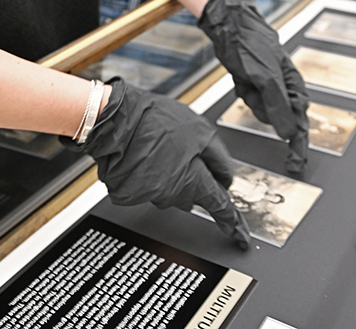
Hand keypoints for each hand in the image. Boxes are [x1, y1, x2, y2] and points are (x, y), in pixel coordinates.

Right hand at [84, 78, 249, 248]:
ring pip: (170, 191)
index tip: (240, 236)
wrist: (114, 119)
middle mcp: (172, 195)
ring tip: (161, 147)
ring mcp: (149, 196)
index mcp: (193, 180)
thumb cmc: (154, 120)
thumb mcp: (199, 130)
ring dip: (172, 175)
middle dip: (194, 178)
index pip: (218, 205)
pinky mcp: (129, 195)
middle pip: (193, 195)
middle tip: (184, 152)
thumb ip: (217, 157)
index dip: (231, 220)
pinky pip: (147, 188)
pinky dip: (149, 175)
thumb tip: (225, 178)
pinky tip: (144, 155)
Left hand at [198, 0, 308, 175]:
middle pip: (277, 117)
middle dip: (262, 107)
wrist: (229, 25)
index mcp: (294, 84)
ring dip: (251, 97)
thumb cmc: (249, 43)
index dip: (299, 144)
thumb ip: (278, 105)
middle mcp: (285, 85)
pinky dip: (244, 91)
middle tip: (253, 88)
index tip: (296, 164)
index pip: (301, 121)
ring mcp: (269, 84)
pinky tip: (241, 77)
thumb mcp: (265, 77)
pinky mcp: (256, 82)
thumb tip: (290, 132)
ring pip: (261, 109)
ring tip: (247, 78)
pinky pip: (251, 99)